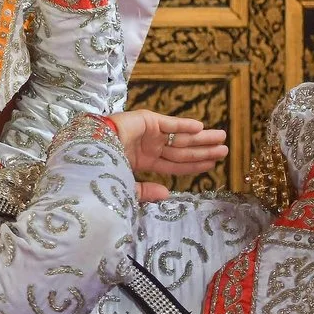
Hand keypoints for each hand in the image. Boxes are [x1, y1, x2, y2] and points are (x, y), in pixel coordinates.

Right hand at [107, 110, 228, 196]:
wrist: (87, 153)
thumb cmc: (103, 170)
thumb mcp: (127, 186)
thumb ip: (146, 191)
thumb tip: (167, 193)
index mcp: (145, 162)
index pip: (176, 165)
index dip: (194, 165)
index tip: (212, 166)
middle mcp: (150, 146)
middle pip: (183, 150)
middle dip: (204, 150)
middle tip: (225, 150)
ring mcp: (148, 133)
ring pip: (181, 137)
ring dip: (202, 137)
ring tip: (221, 137)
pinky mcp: (146, 120)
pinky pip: (170, 124)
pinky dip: (184, 125)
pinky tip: (201, 127)